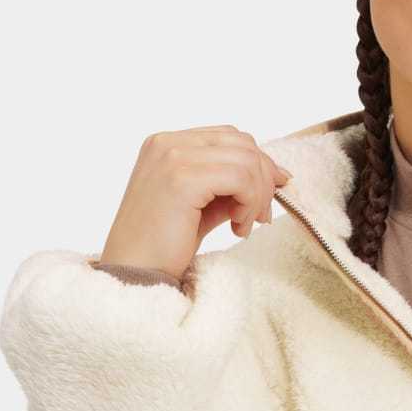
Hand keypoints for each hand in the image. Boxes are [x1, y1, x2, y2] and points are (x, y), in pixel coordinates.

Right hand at [98, 125, 291, 281]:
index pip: (229, 136)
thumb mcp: (204, 204)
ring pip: (246, 159)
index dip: (258, 164)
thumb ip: (231, 184)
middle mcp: (167, 143)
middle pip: (242, 143)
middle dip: (263, 180)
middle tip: (260, 216)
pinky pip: (240, 178)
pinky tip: (237, 227)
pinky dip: (249, 203)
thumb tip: (277, 174)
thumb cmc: (165, 244)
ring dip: (257, 195)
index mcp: (167, 144)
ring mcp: (172, 157)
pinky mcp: (181, 178)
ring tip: (245, 224)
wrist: (134, 274)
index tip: (266, 196)